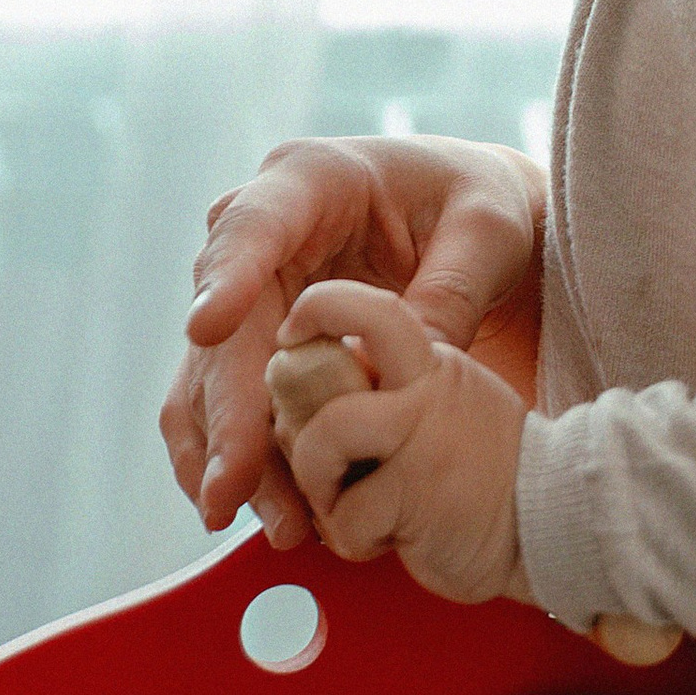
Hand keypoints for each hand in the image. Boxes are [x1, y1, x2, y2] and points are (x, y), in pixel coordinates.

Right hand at [169, 134, 542, 547]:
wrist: (472, 225)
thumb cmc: (481, 207)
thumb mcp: (489, 233)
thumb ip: (448, 293)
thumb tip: (397, 374)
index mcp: (313, 179)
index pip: (254, 224)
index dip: (227, 275)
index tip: (206, 326)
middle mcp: (264, 233)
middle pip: (223, 325)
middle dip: (227, 410)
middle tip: (233, 483)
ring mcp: (252, 291)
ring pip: (210, 377)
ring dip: (226, 451)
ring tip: (258, 515)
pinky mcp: (256, 343)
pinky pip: (224, 405)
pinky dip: (235, 458)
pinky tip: (249, 508)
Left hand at [270, 281, 527, 602]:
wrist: (556, 524)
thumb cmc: (490, 478)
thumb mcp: (448, 409)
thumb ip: (392, 393)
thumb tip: (310, 399)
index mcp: (432, 363)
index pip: (371, 311)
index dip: (318, 313)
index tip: (293, 342)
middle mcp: (425, 388)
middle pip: (324, 369)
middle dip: (293, 420)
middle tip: (315, 457)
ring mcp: (422, 437)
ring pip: (322, 437)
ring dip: (318, 486)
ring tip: (349, 507)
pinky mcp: (416, 492)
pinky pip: (344, 515)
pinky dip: (351, 538)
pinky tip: (385, 538)